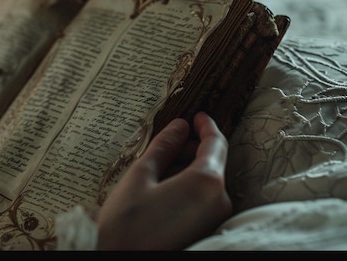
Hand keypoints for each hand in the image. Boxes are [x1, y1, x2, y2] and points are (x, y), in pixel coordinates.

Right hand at [96, 112, 231, 249]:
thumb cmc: (127, 223)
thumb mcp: (141, 175)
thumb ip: (164, 147)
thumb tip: (179, 126)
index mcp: (205, 182)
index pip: (216, 143)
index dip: (206, 125)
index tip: (197, 116)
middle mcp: (218, 200)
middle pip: (213, 162)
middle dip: (191, 149)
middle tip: (166, 145)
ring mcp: (214, 218)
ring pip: (206, 182)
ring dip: (187, 169)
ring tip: (157, 171)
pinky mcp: (206, 230)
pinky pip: (203, 200)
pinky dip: (188, 187)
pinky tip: (162, 190)